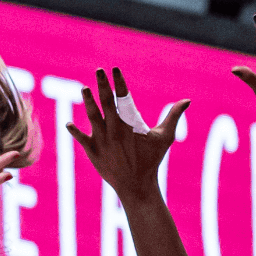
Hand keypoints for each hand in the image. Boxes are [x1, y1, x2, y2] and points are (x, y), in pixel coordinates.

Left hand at [66, 69, 188, 205]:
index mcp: (131, 124)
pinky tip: (68, 124)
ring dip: (88, 102)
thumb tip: (187, 100)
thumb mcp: (165, 137)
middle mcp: (115, 129)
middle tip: (98, 70)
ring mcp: (102, 140)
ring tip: (84, 89)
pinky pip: (81, 138)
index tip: (114, 69)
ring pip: (92, 116)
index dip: (118, 82)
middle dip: (102, 85)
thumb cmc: (151, 160)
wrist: (136, 185)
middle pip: (106, 102)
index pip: (123, 97)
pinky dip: (74, 131)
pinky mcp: (93, 151)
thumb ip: (174, 116)